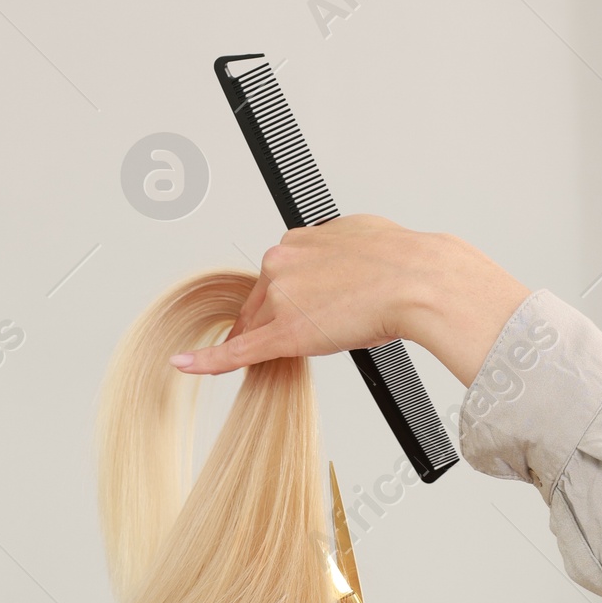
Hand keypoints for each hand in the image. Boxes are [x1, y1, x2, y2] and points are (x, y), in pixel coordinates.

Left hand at [170, 217, 530, 388]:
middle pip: (260, 304)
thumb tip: (342, 259)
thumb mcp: (363, 238)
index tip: (295, 310)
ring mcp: (279, 299)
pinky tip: (185, 365)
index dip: (284, 300)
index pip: (275, 278)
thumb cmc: (402, 264)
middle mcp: (280, 262)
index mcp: (297, 239)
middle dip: (278, 322)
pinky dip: (208, 361)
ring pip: (260, 328)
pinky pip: (237, 352)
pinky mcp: (282, 334)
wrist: (416, 281)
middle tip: (316, 331)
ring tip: (324, 340)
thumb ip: (339, 250)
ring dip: (277, 340)